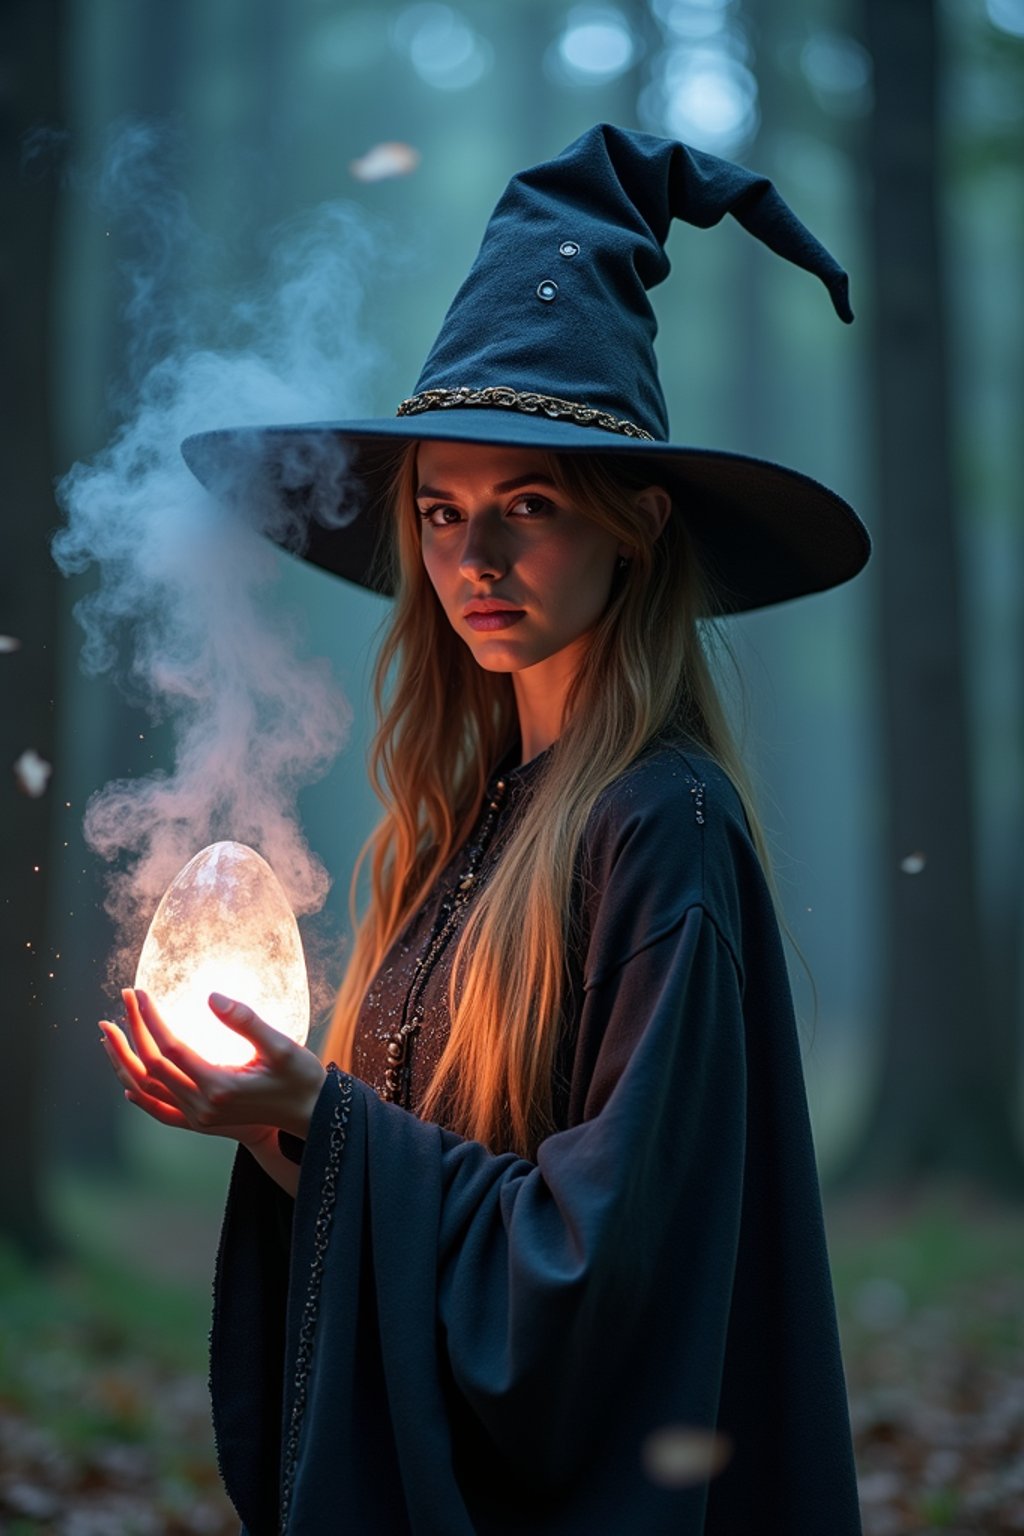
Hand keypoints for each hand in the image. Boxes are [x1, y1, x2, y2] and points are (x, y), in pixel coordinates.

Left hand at [99, 988, 325, 1144]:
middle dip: (134, 1030)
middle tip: (124, 999)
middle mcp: (203, 1106)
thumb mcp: (281, 1046)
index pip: (171, 1047)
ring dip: (126, 1059)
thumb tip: (210, 996)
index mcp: (219, 1086)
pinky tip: (126, 1081)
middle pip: (153, 1066)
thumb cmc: (300, 1078)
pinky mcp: (202, 1122)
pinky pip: (160, 1108)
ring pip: (149, 1088)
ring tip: (110, 1033)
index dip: (152, 1018)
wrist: (310, 1115)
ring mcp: (200, 1117)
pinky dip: (140, 1093)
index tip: (141, 992)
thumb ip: (245, 1021)